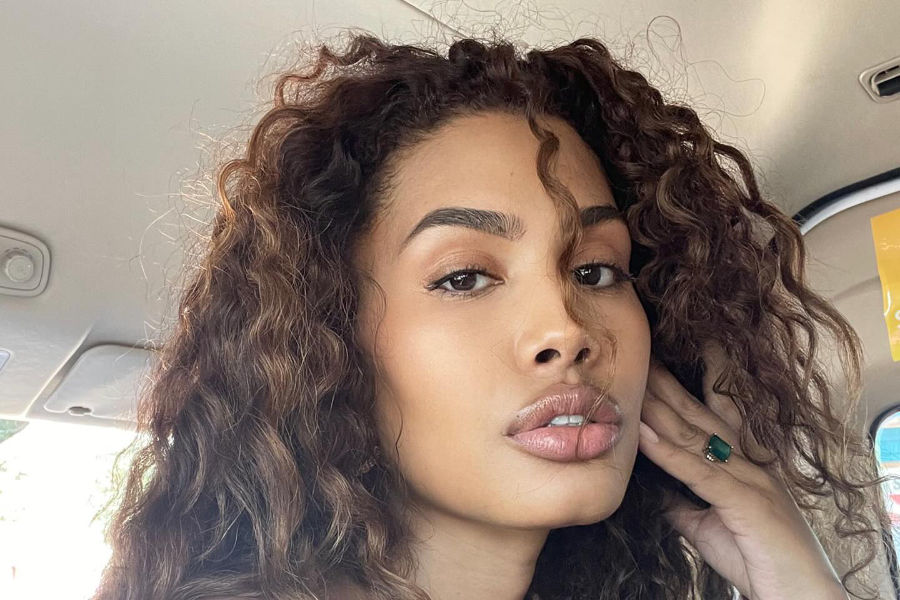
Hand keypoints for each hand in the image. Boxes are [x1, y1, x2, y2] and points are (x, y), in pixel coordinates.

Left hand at [637, 347, 847, 599]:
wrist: (799, 596)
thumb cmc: (757, 561)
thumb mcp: (705, 525)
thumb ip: (680, 501)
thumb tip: (650, 486)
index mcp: (745, 465)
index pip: (714, 417)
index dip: (689, 387)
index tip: (660, 364)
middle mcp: (749, 462)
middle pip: (700, 415)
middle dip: (669, 385)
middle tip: (642, 355)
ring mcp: (750, 478)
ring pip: (696, 435)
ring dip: (660, 408)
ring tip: (633, 382)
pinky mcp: (745, 500)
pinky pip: (698, 470)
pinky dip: (667, 451)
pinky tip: (643, 434)